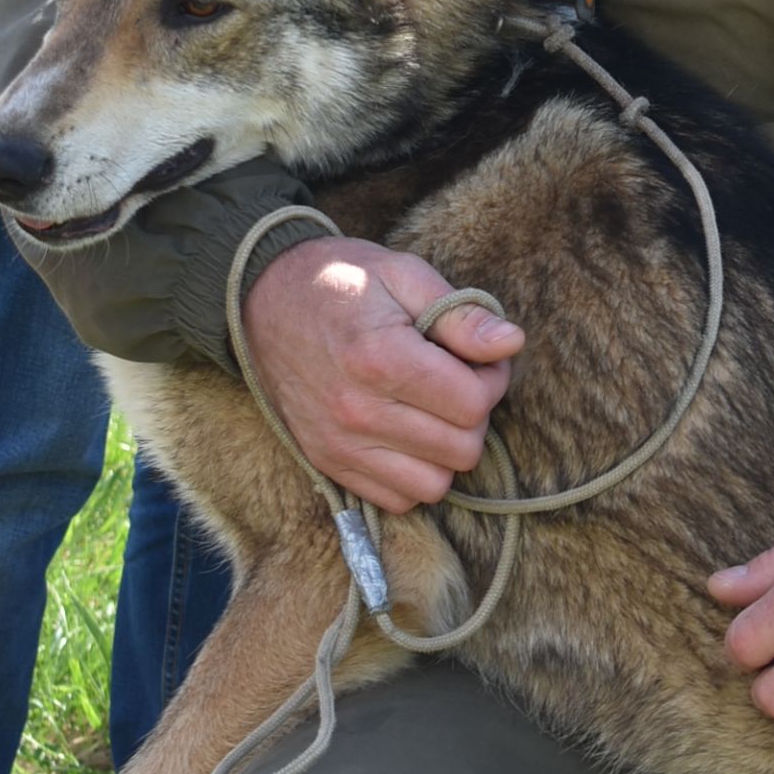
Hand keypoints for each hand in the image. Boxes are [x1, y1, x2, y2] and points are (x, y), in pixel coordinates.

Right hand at [242, 237, 522, 514]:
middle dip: (475, 415)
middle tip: (459, 380)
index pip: (473, 403)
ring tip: (434, 409)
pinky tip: (409, 434)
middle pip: (461, 449)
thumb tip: (512, 342)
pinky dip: (414, 475)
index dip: (492, 378)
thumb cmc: (340, 279)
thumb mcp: (403, 273)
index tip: (479, 357)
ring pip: (434, 486)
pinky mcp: (327, 463)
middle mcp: (358, 412)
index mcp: (381, 359)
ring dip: (447, 451)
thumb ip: (460, 314)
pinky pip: (396, 500)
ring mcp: (339, 445)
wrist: (261, 298)